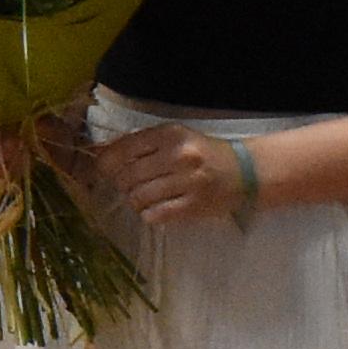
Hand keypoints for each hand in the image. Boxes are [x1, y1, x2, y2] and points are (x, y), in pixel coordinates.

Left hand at [85, 122, 253, 231]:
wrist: (245, 172)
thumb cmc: (204, 154)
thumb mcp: (176, 138)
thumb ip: (143, 144)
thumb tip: (102, 153)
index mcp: (170, 134)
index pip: (124, 148)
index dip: (106, 162)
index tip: (103, 169)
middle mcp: (178, 155)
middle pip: (128, 175)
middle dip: (121, 183)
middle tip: (128, 185)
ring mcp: (187, 182)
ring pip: (139, 196)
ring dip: (135, 200)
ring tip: (143, 198)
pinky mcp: (193, 205)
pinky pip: (155, 214)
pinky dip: (149, 214)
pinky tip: (155, 210)